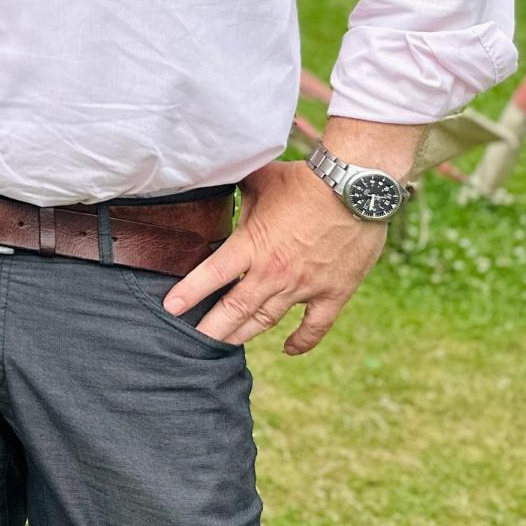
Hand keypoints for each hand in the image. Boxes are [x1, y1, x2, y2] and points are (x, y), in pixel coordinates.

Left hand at [163, 160, 388, 353]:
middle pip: (235, 309)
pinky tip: (288, 350)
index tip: (171, 308)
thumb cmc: (303, 181)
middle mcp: (274, 272)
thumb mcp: (258, 181)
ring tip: (224, 345)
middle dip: (212, 328)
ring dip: (244, 334)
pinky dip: (302, 341)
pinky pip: (316, 327)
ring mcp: (304, 287)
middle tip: (193, 342)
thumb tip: (210, 176)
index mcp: (252, 245)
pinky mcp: (334, 293)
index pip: (212, 275)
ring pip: (267, 321)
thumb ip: (234, 189)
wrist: (354, 189)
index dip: (189, 293)